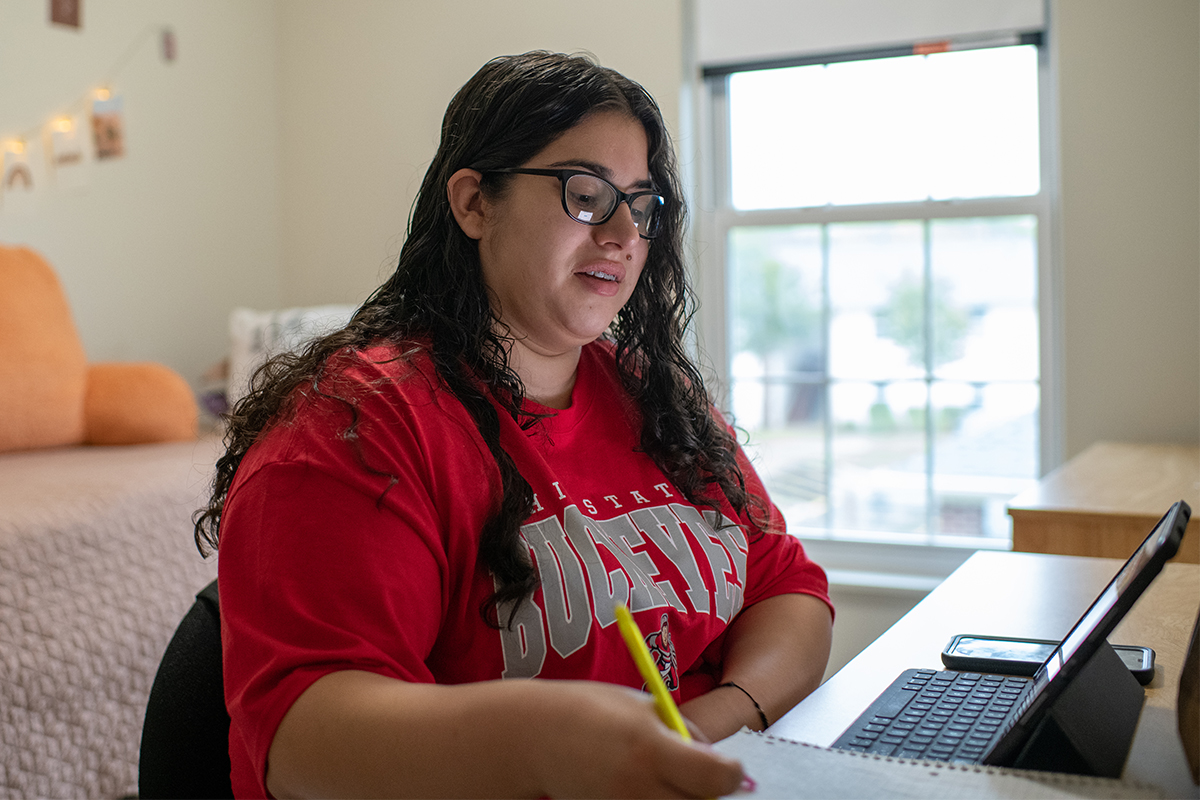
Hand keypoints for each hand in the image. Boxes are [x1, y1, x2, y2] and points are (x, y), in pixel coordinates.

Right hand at [526, 681, 744, 798]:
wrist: (536, 735)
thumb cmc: (593, 710)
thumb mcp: (645, 708)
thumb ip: (685, 735)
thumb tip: (720, 764)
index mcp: (651, 748)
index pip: (716, 779)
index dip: (732, 775)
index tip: (731, 768)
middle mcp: (639, 787)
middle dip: (709, 790)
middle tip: (702, 774)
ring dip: (683, 798)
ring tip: (667, 776)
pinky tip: (650, 787)